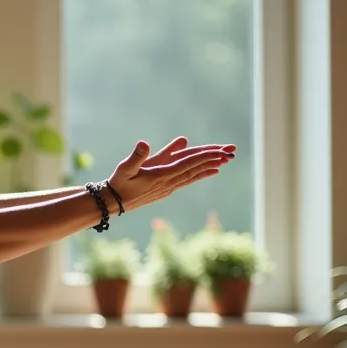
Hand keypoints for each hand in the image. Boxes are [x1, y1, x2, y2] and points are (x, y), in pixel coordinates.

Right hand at [104, 136, 234, 211]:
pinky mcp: (167, 188)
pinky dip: (202, 173)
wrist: (114, 203)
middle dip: (214, 158)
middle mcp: (169, 182)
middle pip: (195, 167)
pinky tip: (213, 171)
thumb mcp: (125, 168)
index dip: (205, 156)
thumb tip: (144, 143)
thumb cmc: (118, 183)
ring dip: (211, 165)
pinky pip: (189, 179)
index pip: (188, 163)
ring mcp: (169, 186)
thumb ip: (136, 157)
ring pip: (194, 173)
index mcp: (161, 175)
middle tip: (232, 151)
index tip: (220, 151)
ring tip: (227, 160)